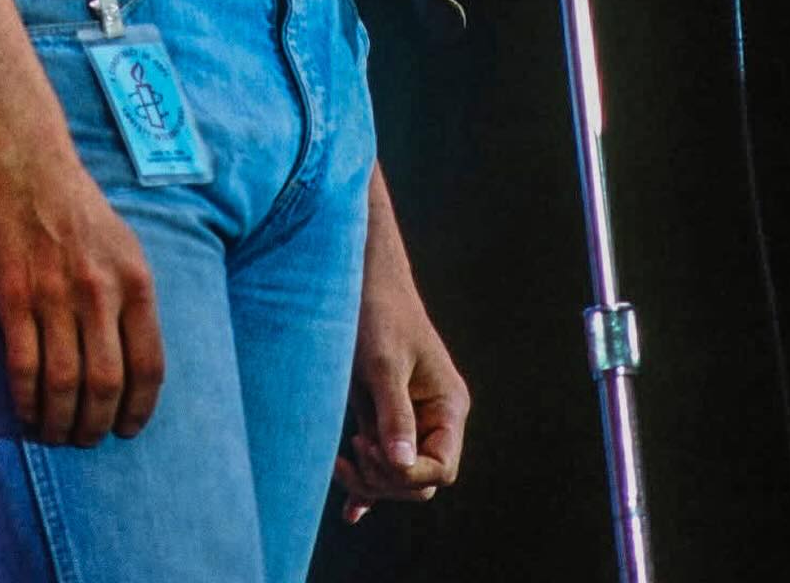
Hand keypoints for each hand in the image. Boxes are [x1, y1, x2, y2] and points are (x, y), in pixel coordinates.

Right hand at [0, 151, 164, 447]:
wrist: (31, 170)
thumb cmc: (82, 212)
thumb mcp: (128, 249)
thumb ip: (134, 301)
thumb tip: (137, 364)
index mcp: (136, 282)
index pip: (148, 365)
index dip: (139, 408)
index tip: (128, 429)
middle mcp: (100, 293)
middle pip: (105, 385)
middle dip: (96, 425)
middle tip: (86, 439)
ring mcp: (56, 296)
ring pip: (63, 384)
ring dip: (60, 422)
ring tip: (56, 433)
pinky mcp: (15, 298)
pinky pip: (23, 366)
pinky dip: (26, 400)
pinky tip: (27, 411)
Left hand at [335, 170, 469, 523]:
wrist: (360, 277)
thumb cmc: (377, 312)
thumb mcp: (382, 363)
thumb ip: (394, 414)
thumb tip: (403, 464)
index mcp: (448, 405)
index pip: (442, 467)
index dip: (408, 473)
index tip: (368, 446)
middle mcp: (435, 417)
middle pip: (421, 480)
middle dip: (386, 478)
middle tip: (351, 448)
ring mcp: (412, 420)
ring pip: (399, 475)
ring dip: (371, 479)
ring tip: (340, 458)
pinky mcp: (386, 418)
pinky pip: (385, 463)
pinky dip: (369, 486)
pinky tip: (352, 512)